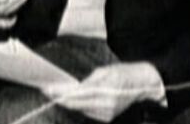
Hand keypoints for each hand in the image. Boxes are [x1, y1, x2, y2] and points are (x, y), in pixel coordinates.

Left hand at [44, 62, 165, 121]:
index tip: (47, 89)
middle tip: (46, 91)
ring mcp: (107, 113)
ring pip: (80, 109)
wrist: (143, 85)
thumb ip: (87, 81)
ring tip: (57, 93)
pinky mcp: (108, 118)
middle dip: (60, 98)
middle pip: (75, 104)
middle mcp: (106, 104)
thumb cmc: (123, 73)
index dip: (60, 93)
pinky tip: (74, 99)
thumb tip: (70, 88)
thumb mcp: (104, 71)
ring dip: (68, 102)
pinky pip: (87, 112)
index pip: (76, 94)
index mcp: (104, 90)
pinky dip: (79, 106)